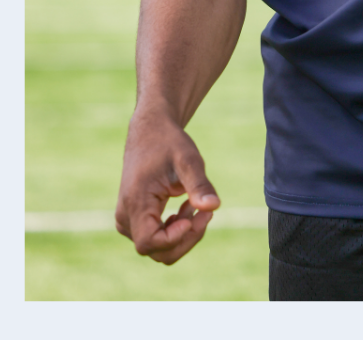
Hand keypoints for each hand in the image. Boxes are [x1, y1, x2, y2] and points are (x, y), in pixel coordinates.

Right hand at [117, 113, 219, 264]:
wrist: (150, 132)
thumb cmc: (169, 143)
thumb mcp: (189, 160)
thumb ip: (199, 184)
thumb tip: (214, 207)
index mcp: (135, 203)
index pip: (150, 243)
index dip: (177, 238)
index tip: (196, 214)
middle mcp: (126, 217)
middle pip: (156, 251)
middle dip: (186, 238)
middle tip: (205, 212)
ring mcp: (128, 221)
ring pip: (158, 248)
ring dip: (183, 233)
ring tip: (195, 205)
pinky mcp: (136, 219)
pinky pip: (158, 238)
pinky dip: (178, 229)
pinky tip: (188, 206)